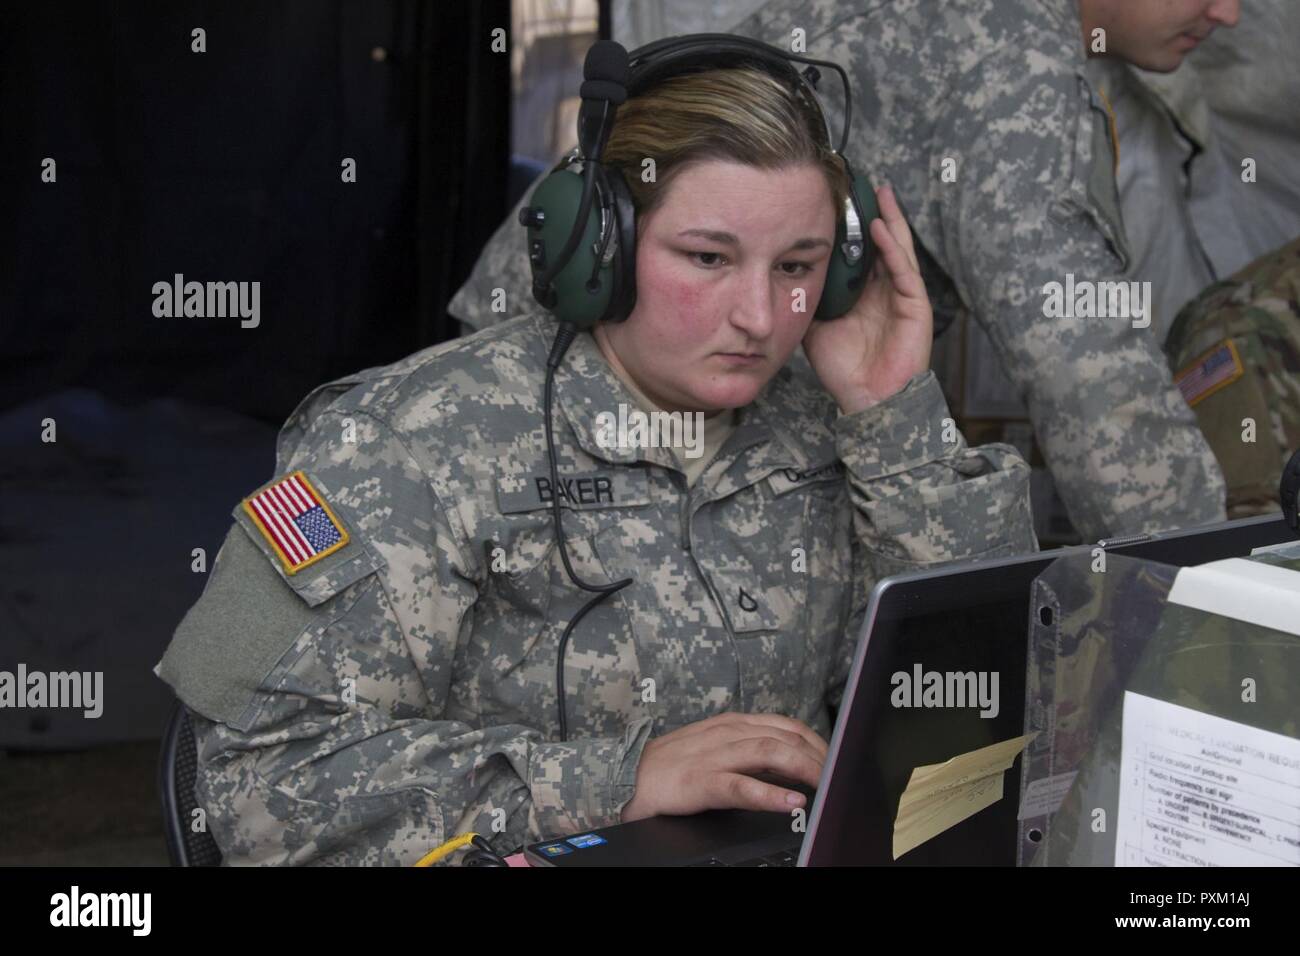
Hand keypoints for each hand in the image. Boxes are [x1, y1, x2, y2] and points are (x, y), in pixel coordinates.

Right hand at [620, 712, 827, 821]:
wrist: (627, 777)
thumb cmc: (674, 767)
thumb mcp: (716, 751)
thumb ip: (751, 756)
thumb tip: (791, 769)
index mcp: (733, 724)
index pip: (786, 725)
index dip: (816, 741)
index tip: (836, 758)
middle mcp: (727, 734)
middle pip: (784, 737)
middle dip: (817, 756)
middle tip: (838, 775)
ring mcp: (714, 756)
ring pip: (769, 753)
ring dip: (803, 768)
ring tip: (825, 784)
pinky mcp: (701, 781)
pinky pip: (742, 786)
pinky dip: (770, 794)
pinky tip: (791, 802)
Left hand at [801, 184, 933, 413]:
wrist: (866, 399)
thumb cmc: (844, 369)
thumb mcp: (815, 328)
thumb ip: (808, 302)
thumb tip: (784, 279)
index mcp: (865, 294)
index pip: (861, 252)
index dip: (853, 228)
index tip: (840, 202)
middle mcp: (885, 291)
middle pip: (883, 243)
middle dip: (875, 213)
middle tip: (864, 185)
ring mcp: (902, 297)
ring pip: (897, 249)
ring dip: (889, 220)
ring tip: (879, 193)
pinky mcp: (915, 307)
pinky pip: (904, 271)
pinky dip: (893, 248)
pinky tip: (880, 227)